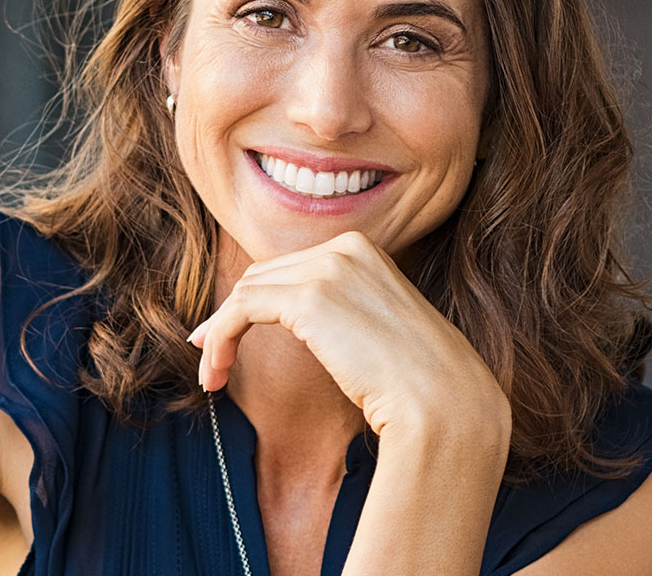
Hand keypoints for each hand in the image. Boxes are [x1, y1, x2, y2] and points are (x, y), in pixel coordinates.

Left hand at [187, 231, 509, 438]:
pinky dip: (219, 339)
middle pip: (263, 276)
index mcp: (364, 249)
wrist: (442, 403)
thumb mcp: (376, 328)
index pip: (289, 268)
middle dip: (229, 316)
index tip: (227, 336)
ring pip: (245, 293)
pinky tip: (215, 372)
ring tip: (211, 376)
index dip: (252, 302)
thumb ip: (340, 312)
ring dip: (219, 335)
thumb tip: (295, 320)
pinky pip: (240, 311)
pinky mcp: (308, 298)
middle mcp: (345, 248)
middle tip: (210, 356)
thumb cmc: (416, 381)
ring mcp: (328, 268)